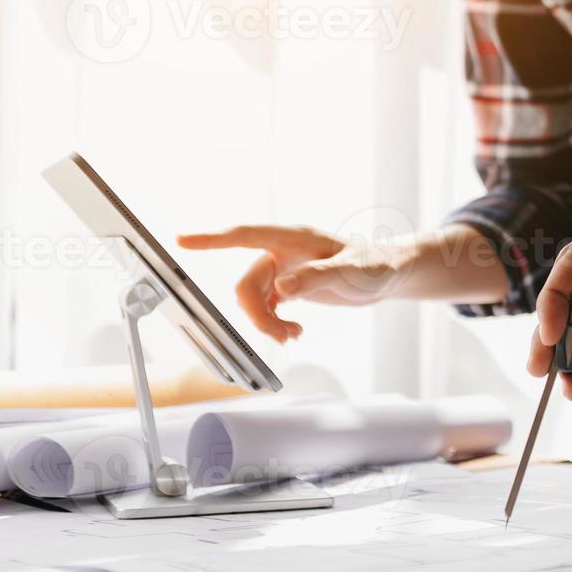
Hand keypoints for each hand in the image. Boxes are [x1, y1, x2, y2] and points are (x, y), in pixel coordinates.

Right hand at [178, 225, 411, 341]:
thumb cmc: (376, 265)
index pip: (245, 234)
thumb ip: (319, 278)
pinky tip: (293, 333)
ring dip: (266, 323)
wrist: (390, 273)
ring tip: (293, 336)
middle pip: (247, 285)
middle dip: (257, 315)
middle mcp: (282, 251)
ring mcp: (283, 269)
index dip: (213, 239)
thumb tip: (282, 289)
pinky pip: (265, 307)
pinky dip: (274, 324)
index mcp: (293, 238)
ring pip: (253, 300)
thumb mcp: (354, 272)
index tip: (181, 241)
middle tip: (284, 337)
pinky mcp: (289, 286)